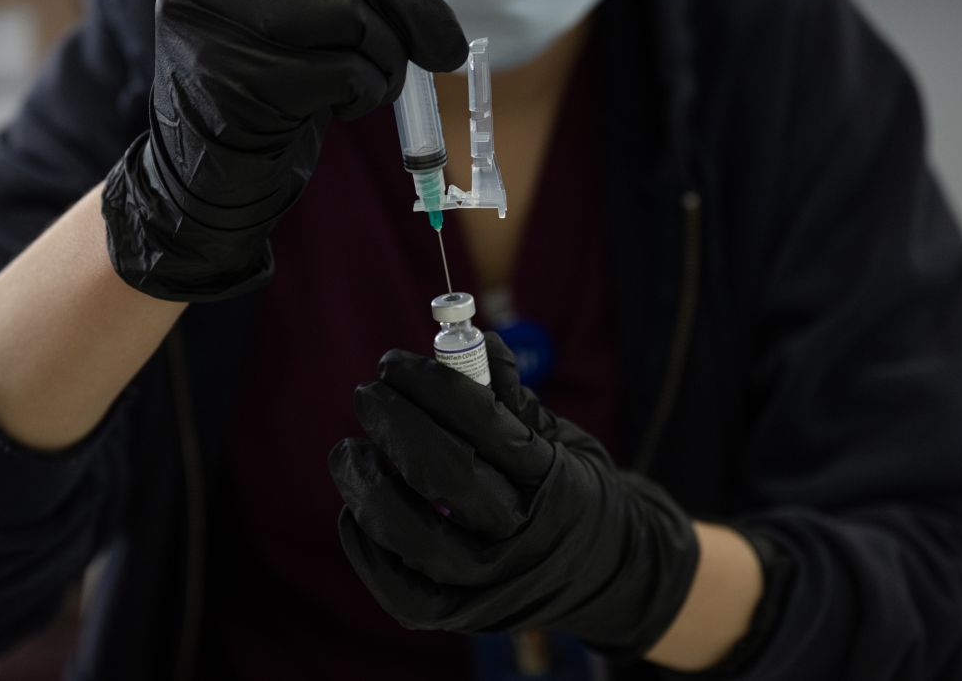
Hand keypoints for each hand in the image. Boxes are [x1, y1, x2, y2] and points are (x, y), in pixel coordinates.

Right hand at [102, 0, 466, 299]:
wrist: (208, 183)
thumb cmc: (268, 100)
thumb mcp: (302, 31)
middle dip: (411, 7)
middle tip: (446, 48)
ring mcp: (215, 28)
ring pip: (350, 19)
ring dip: (387, 62)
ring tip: (374, 88)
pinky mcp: (236, 82)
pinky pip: (343, 73)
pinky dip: (367, 94)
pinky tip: (349, 109)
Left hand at [329, 334, 699, 654]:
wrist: (610, 576)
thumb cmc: (571, 493)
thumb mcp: (562, 443)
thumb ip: (514, 401)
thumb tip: (474, 346)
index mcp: (551, 480)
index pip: (484, 422)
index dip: (431, 385)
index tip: (395, 364)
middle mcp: (522, 535)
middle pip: (443, 473)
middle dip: (394, 424)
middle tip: (368, 395)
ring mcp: (489, 583)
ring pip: (411, 534)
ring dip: (367, 483)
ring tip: (351, 450)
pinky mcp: (458, 616)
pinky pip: (397, 587)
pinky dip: (365, 544)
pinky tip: (353, 509)